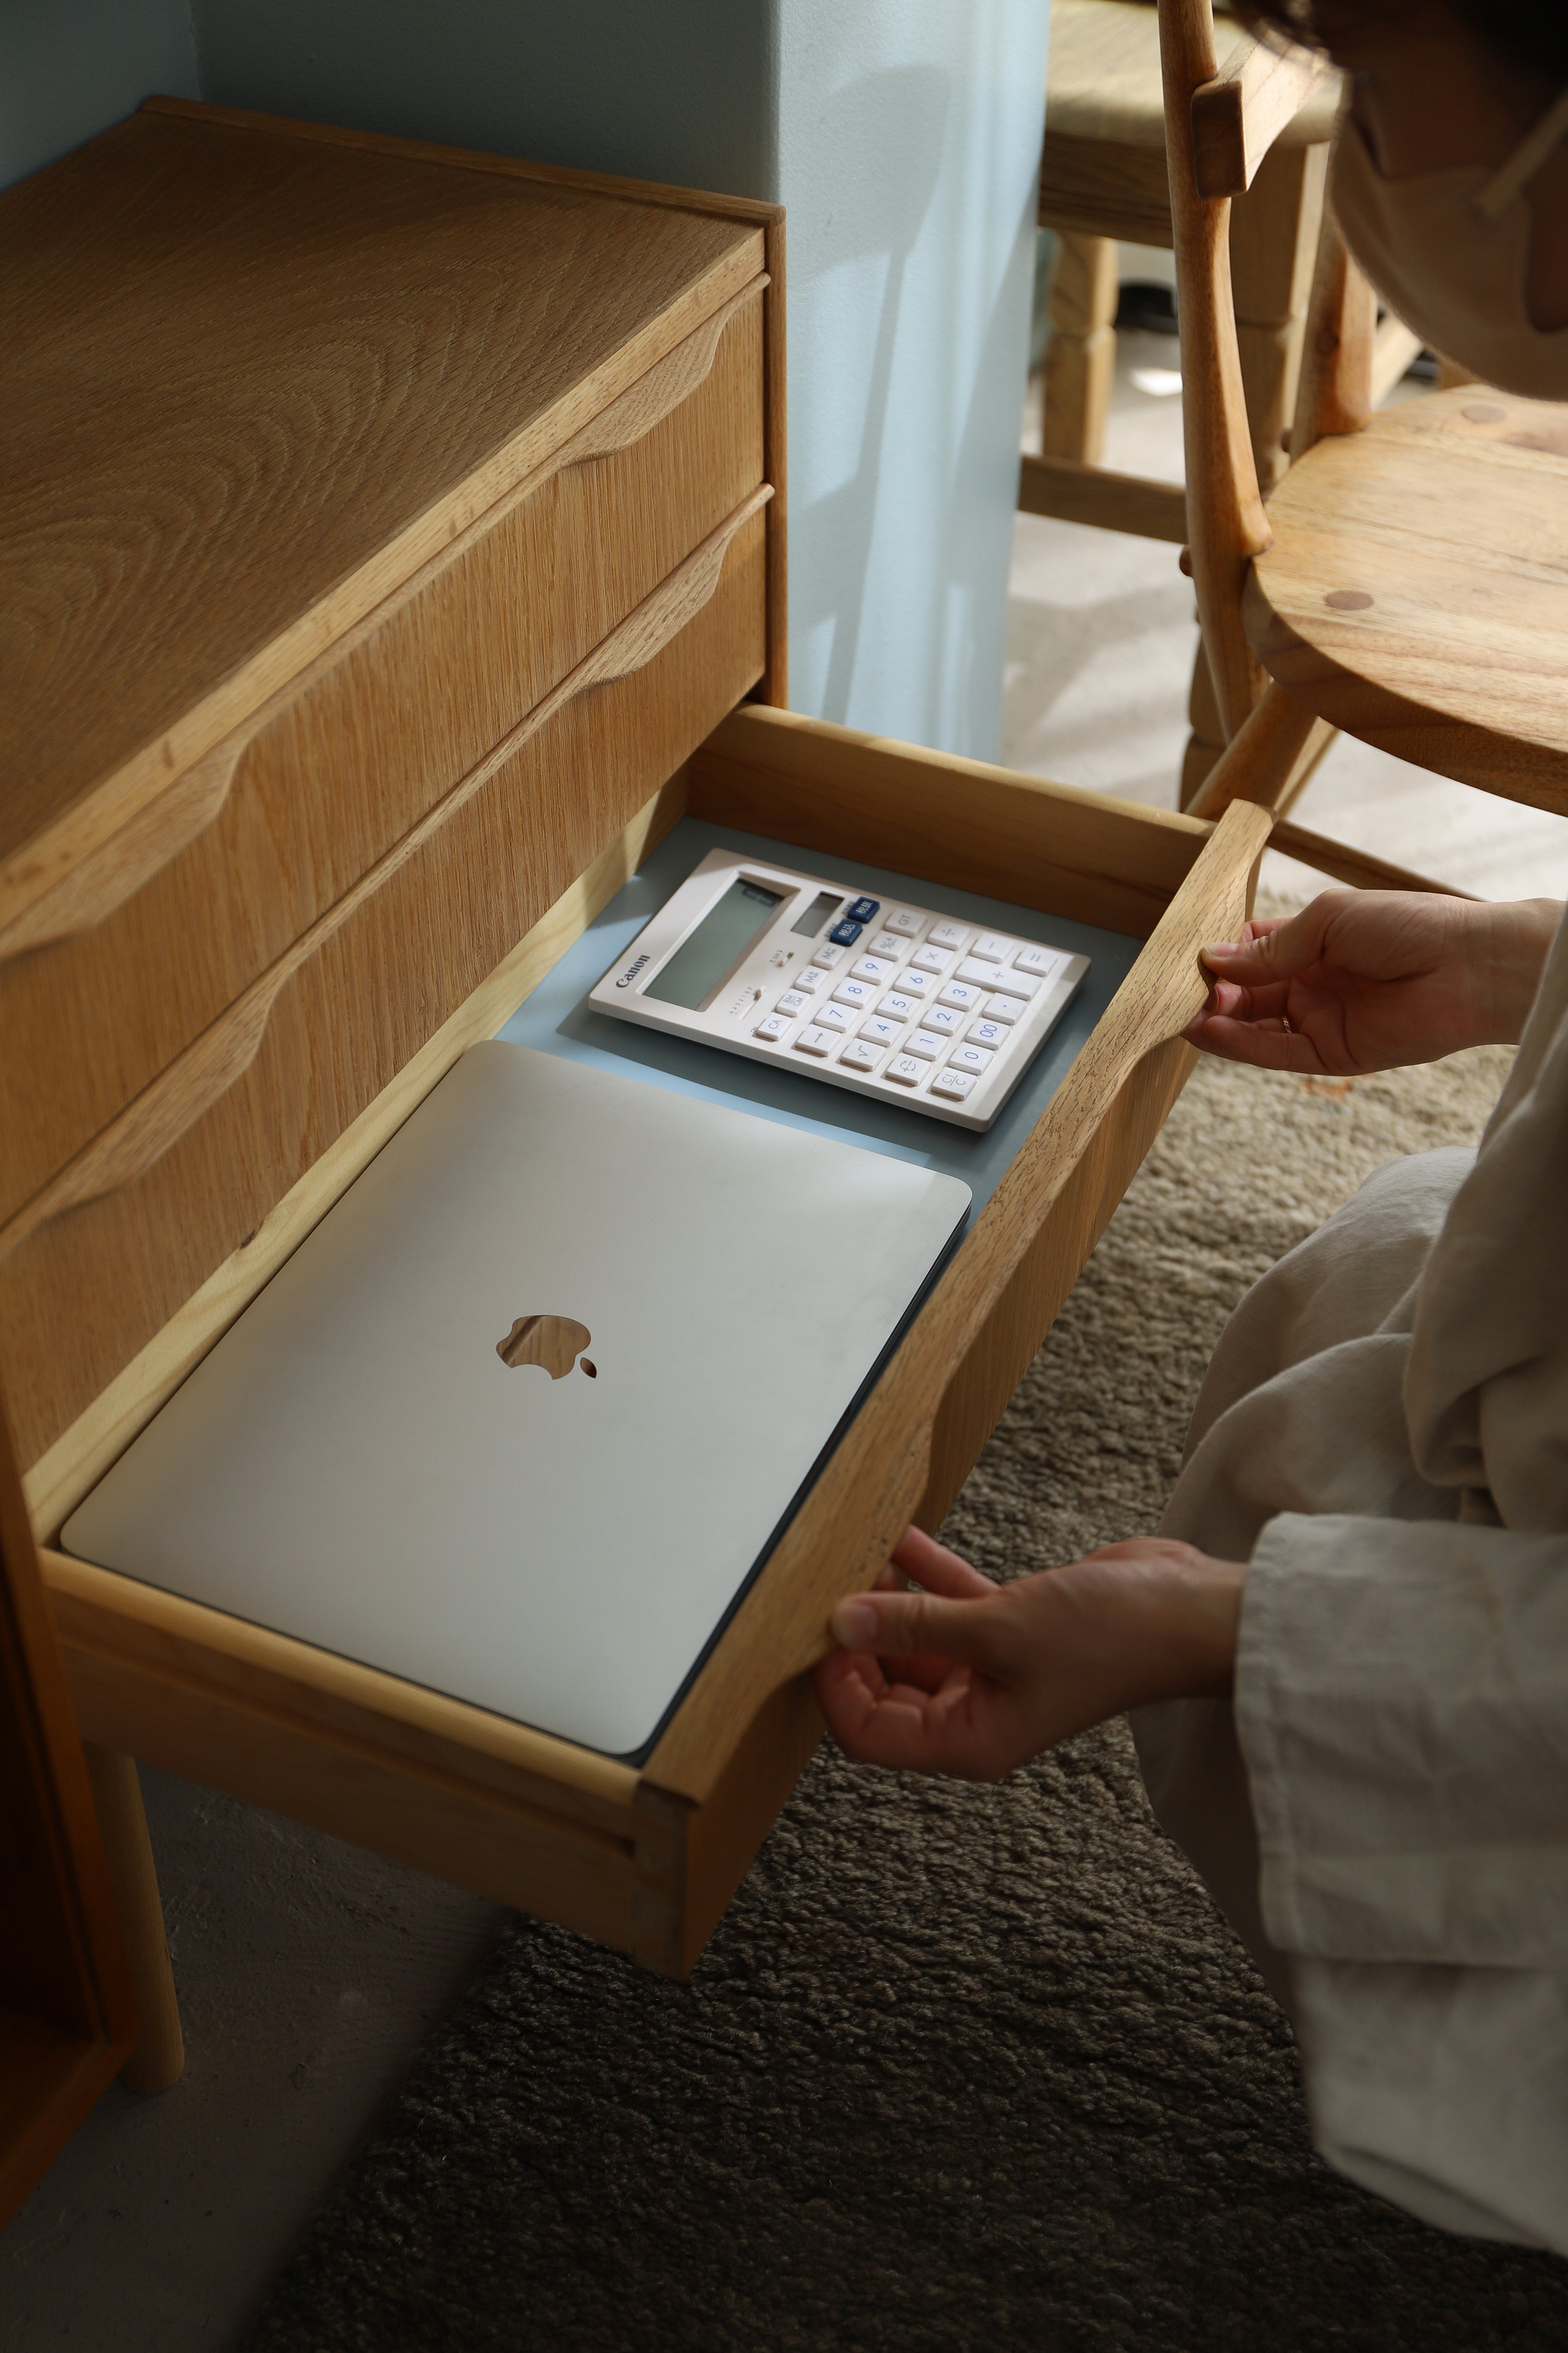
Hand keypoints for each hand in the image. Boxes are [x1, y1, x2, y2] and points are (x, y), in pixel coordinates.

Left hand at [814, 1525, 1245, 1781]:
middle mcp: (977, 1714)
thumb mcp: (999, 1629)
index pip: (871, 1733)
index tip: (820, 1631)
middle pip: (886, 1689)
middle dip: (858, 1639)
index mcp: (971, 1741)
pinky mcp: (1012, 1630)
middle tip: (829, 1585)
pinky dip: (926, 1578)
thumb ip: (916, 1624)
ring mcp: (994, 1672)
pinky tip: (902, 1538)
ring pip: (916, 1642)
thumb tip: (841, 1621)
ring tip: (860, 1552)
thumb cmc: (1112, 1638)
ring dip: (888, 1601)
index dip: (836, 1687)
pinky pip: (951, 1608)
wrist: (1189, 1610)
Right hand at [1185, 891, 1558, 1075]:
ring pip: (1255, 1027)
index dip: (1220, 956)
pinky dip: (1240, 1047)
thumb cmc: (1409, 925)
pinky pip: (1276, 1054)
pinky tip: (1209, 1032)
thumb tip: (1214, 960)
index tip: (1189, 958)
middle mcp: (1312, 982)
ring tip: (1183, 1015)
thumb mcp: (1328, 920)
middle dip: (1212, 993)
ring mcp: (1321, 1020)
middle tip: (1179, 993)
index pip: (1250, 951)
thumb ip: (1270, 948)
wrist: (1468, 966)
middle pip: (1247, 993)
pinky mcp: (1333, 1054)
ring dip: (1218, 1021)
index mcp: (1313, 942)